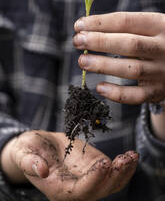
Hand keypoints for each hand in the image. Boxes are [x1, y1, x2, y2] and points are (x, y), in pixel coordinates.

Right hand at [1, 130, 137, 200]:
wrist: (38, 147)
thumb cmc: (28, 151)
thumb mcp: (24, 153)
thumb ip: (30, 162)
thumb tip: (42, 170)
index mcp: (58, 190)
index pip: (80, 191)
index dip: (93, 179)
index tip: (104, 163)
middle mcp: (76, 188)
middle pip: (100, 190)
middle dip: (115, 177)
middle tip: (125, 160)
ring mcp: (88, 178)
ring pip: (110, 183)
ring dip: (124, 172)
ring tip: (133, 157)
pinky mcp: (94, 167)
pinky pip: (112, 172)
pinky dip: (123, 166)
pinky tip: (131, 156)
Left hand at [73, 12, 164, 103]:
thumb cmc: (155, 42)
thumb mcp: (149, 28)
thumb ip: (124, 27)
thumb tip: (86, 29)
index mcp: (160, 25)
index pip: (126, 21)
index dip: (100, 23)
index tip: (79, 25)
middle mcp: (163, 48)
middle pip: (129, 44)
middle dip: (99, 42)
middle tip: (77, 41)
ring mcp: (161, 71)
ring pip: (132, 69)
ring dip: (103, 66)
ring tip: (82, 62)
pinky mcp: (157, 91)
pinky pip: (137, 96)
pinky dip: (117, 93)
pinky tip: (100, 88)